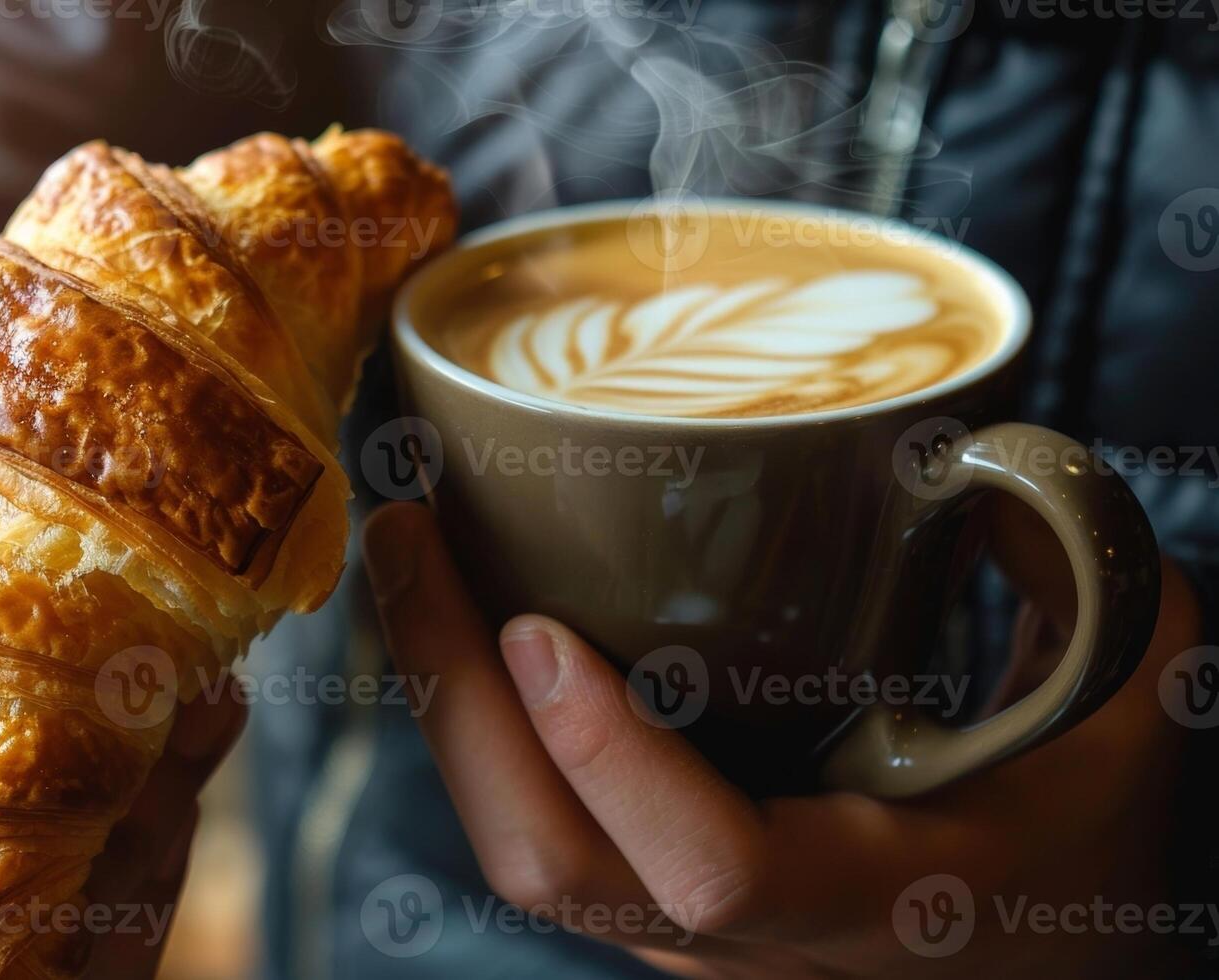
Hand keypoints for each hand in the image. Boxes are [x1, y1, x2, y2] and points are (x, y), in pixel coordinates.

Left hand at [362, 501, 1201, 976]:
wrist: (1056, 970)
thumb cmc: (1089, 839)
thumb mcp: (1124, 710)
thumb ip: (1085, 582)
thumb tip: (975, 454)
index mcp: (873, 898)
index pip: (712, 868)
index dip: (610, 759)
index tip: (538, 626)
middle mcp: (751, 943)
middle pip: (550, 863)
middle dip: (455, 701)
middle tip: (412, 536)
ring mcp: (684, 936)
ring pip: (520, 850)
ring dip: (443, 707)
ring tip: (407, 555)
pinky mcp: (652, 904)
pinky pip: (535, 827)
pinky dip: (479, 728)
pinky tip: (461, 620)